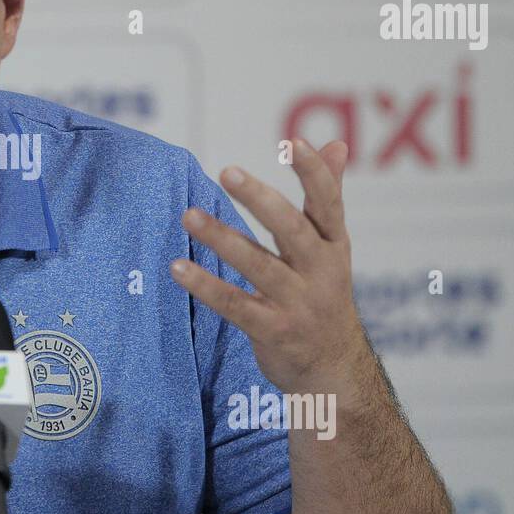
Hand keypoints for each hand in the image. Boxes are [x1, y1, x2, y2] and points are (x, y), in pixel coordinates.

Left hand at [170, 138, 372, 400]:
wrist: (335, 371)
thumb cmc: (326, 295)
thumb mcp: (334, 248)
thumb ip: (329, 197)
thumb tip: (335, 144)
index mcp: (335, 246)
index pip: (328, 203)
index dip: (314, 172)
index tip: (293, 142)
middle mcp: (322, 272)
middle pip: (292, 230)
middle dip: (261, 200)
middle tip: (227, 171)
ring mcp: (297, 304)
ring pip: (257, 265)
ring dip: (222, 238)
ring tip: (188, 214)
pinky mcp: (273, 331)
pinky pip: (234, 304)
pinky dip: (206, 285)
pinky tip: (178, 266)